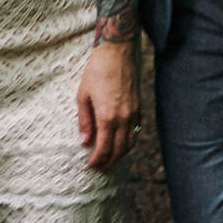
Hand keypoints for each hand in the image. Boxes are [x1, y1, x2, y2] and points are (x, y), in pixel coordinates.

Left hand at [75, 37, 139, 169]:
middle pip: (119, 150)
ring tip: (110, 160)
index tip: (90, 166)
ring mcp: (133, 113)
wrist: (117, 53)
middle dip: (109, 162)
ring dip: (121, 155)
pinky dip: (128, 142)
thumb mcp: (83, 95)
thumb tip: (84, 142)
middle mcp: (123, 118)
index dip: (97, 160)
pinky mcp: (139, 107)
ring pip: (130, 143)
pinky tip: (121, 143)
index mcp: (107, 116)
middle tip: (101, 169)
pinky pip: (135, 131)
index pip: (104, 148)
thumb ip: (84, 121)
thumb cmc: (96, 72)